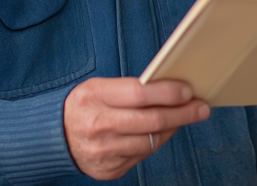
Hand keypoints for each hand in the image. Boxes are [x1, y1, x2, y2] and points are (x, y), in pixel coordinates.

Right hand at [64, 77, 209, 179]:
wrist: (55, 137)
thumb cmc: (86, 104)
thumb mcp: (100, 86)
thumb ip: (130, 88)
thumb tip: (171, 88)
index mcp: (94, 97)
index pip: (140, 93)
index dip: (168, 92)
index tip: (188, 90)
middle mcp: (97, 126)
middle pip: (151, 120)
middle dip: (183, 113)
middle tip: (202, 108)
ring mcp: (103, 151)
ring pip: (151, 140)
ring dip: (172, 128)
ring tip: (184, 116)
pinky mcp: (109, 169)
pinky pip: (142, 155)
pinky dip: (155, 142)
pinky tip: (162, 131)